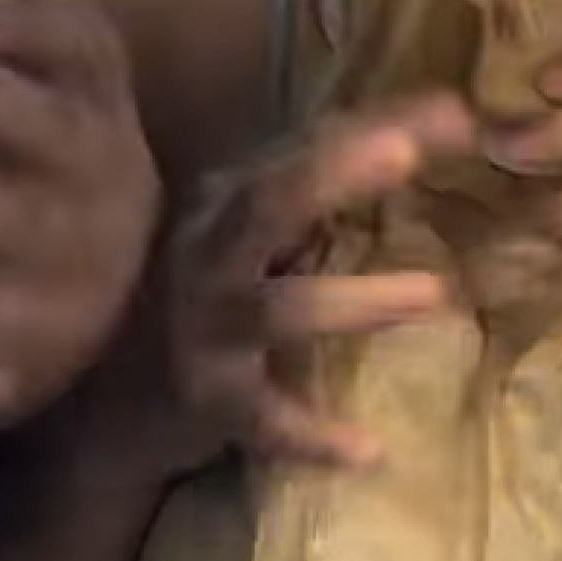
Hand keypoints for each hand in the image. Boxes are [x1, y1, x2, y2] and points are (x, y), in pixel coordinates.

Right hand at [103, 96, 472, 482]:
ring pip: (277, 310)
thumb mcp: (244, 225)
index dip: (372, 124)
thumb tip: (435, 119)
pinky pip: (264, 420)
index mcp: (225, 202)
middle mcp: (208, 254)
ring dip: (355, 301)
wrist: (104, 398)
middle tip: (406, 152)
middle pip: (267, 205)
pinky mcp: (207, 401)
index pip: (299, 148)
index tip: (457, 109)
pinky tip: (370, 451)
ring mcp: (205, 329)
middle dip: (334, 174)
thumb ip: (320, 176)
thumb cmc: (197, 292)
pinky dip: (312, 435)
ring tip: (436, 293)